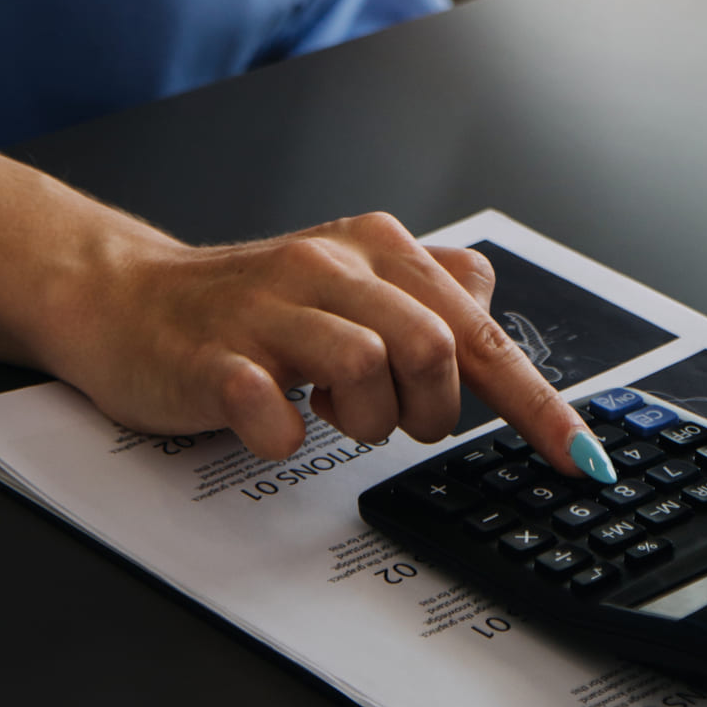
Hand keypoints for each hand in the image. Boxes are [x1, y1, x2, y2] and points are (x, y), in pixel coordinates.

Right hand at [58, 210, 597, 473]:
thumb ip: (422, 288)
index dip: (536, 402)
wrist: (127, 300)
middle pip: (433, 344)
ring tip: (332, 416)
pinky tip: (278, 426)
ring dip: (365, 421)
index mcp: (374, 249)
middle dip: (432, 407)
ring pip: (366, 367)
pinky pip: (271, 407)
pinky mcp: (212, 357)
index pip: (477, 328)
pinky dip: (286, 433)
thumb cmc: (247, 307)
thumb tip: (484, 296)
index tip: (579, 457)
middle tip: (395, 420)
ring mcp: (267, 311)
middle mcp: (328, 266)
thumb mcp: (347, 282)